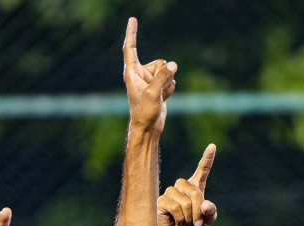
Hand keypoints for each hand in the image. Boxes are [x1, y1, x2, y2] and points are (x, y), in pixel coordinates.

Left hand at [124, 17, 176, 132]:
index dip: (132, 33)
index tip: (132, 19)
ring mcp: (150, 80)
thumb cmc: (144, 112)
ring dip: (167, 83)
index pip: (130, 48)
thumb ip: (163, 76)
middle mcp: (140, 74)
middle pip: (159, 62)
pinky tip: (163, 99)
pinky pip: (171, 80)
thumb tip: (173, 64)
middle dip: (163, 74)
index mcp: (132, 72)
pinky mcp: (158, 86)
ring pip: (167, 71)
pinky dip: (170, 89)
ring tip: (159, 97)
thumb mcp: (153, 93)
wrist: (148, 128)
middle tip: (155, 91)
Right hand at [156, 145, 216, 225]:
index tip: (212, 146)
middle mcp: (183, 185)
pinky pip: (175, 208)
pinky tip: (178, 222)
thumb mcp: (207, 220)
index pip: (203, 169)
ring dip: (189, 217)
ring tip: (186, 222)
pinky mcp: (162, 200)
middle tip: (197, 223)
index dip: (207, 158)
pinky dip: (181, 219)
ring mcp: (171, 192)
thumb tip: (204, 205)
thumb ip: (211, 212)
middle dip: (198, 211)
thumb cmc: (193, 224)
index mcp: (196, 186)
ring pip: (185, 202)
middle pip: (195, 192)